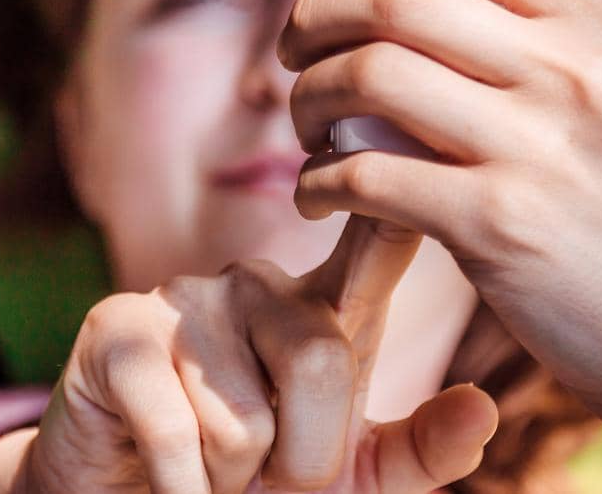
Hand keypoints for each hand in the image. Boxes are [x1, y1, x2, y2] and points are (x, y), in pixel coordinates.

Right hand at [0, 217, 496, 493]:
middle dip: (306, 461)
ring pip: (247, 416)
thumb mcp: (353, 480)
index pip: (379, 236)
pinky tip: (170, 479)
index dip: (403, 195)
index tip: (427, 141)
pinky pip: (177, 432)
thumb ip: (419, 450)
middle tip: (271, 480)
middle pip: (322, 359)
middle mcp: (258, 282)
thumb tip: (483, 408)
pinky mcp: (118, 329)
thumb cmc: (253, 484)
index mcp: (322, 306)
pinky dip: (183, 488)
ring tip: (212, 469)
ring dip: (234, 480)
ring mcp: (186, 297)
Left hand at [279, 0, 601, 491]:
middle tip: (293, 42)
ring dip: (308, 95)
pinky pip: (367, 174)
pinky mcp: (495, 226)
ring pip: (368, 77)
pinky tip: (319, 192)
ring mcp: (534, 148)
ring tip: (306, 121)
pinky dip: (320, 180)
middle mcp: (570, 71)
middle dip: (315, 13)